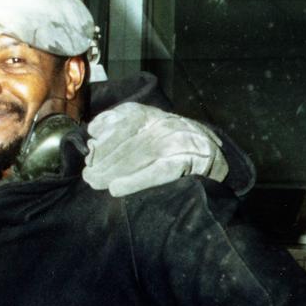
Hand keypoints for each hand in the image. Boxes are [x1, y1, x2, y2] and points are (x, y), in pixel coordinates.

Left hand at [84, 103, 229, 195]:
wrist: (217, 161)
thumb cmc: (172, 151)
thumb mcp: (147, 133)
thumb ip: (121, 131)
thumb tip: (93, 137)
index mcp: (156, 116)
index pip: (128, 117)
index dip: (107, 133)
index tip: (89, 149)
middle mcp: (170, 124)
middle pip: (133, 138)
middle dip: (106, 158)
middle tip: (88, 175)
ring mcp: (184, 141)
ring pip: (144, 153)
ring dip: (115, 170)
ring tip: (97, 182)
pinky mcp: (195, 162)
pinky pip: (161, 171)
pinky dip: (137, 180)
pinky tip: (117, 189)